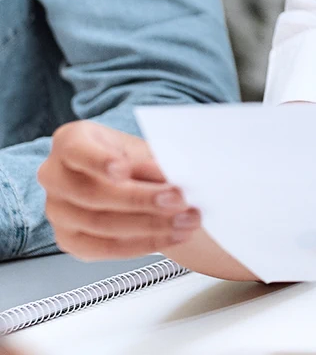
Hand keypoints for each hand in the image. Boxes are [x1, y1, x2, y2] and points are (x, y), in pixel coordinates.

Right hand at [38, 121, 199, 259]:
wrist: (133, 182)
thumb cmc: (134, 158)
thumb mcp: (144, 151)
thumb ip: (151, 161)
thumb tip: (169, 174)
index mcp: (71, 141)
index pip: (76, 150)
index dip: (99, 161)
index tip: (124, 169)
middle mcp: (55, 175)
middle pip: (93, 193)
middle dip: (141, 199)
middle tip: (179, 199)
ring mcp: (57, 211)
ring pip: (101, 224)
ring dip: (150, 225)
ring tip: (186, 220)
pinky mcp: (69, 240)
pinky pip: (105, 248)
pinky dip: (143, 243)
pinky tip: (171, 235)